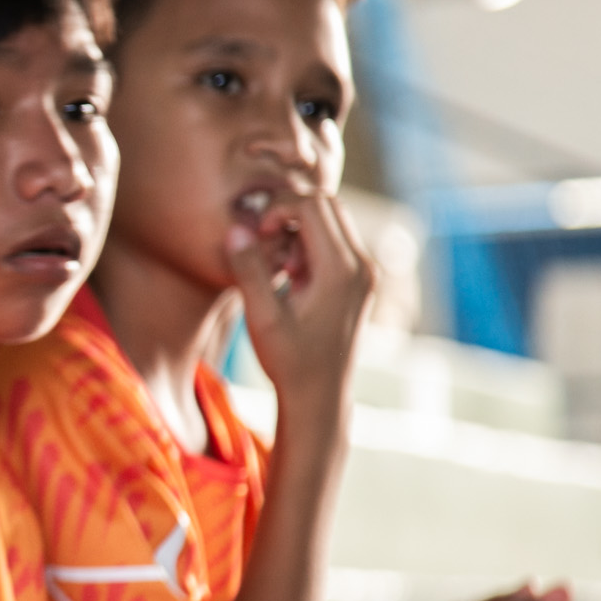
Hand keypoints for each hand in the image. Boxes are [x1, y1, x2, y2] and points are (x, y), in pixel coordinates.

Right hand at [225, 191, 372, 419]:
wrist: (320, 397)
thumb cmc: (289, 362)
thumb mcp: (262, 318)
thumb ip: (250, 271)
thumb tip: (237, 229)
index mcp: (341, 270)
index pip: (312, 205)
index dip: (277, 208)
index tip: (256, 235)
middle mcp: (362, 266)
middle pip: (327, 203)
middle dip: (288, 209)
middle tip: (262, 239)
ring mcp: (364, 272)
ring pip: (332, 218)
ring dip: (298, 224)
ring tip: (274, 258)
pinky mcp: (358, 280)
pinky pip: (334, 239)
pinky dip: (307, 240)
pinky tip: (287, 271)